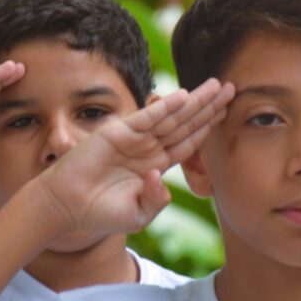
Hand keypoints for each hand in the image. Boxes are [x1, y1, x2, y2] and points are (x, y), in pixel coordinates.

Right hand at [37, 78, 234, 234]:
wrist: (67, 206)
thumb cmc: (101, 212)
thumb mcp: (138, 214)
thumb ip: (156, 200)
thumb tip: (162, 179)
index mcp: (156, 165)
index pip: (188, 142)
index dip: (208, 126)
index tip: (227, 111)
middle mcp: (148, 148)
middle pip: (186, 123)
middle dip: (209, 106)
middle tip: (232, 87)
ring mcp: (134, 138)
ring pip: (171, 117)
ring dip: (194, 101)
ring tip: (216, 85)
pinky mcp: (117, 132)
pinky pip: (146, 119)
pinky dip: (164, 107)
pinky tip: (183, 96)